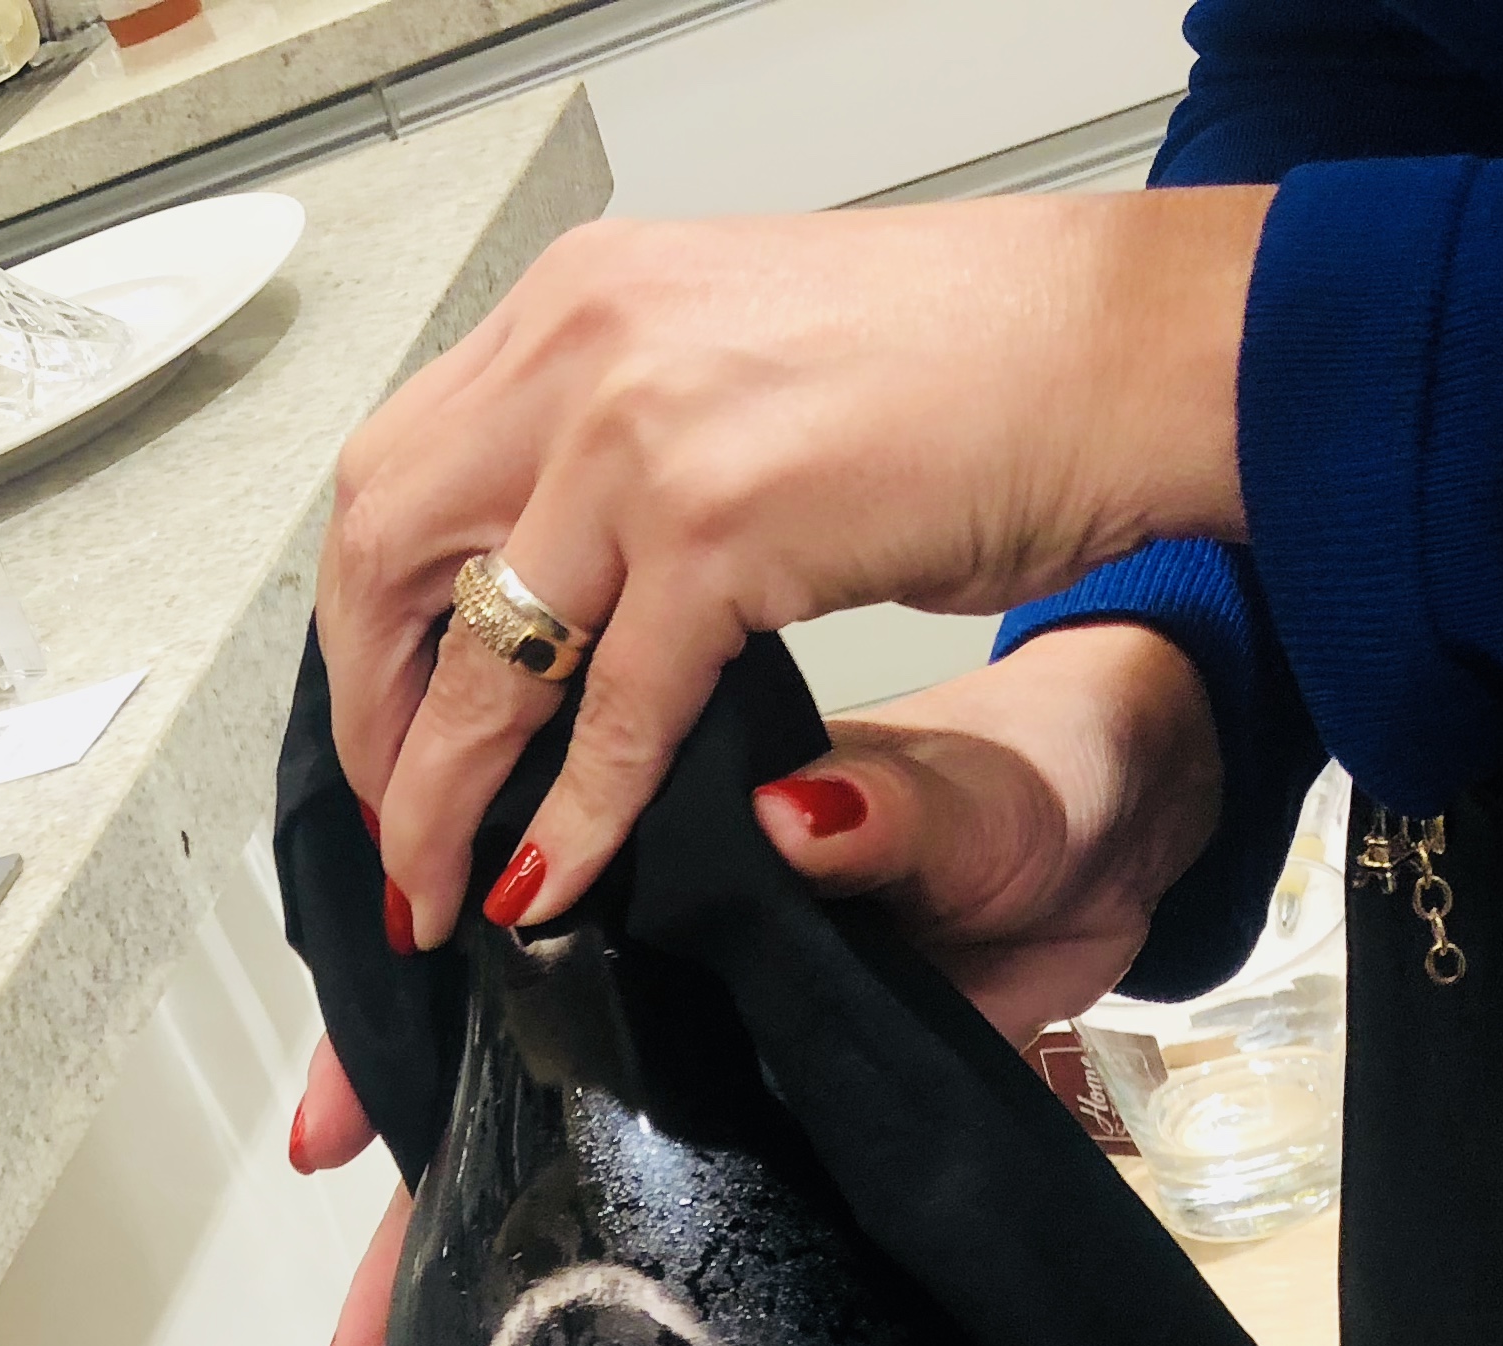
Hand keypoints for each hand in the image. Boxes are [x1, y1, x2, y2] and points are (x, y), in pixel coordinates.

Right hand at [290, 622, 1219, 1345]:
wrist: (1142, 837)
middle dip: (412, 1189)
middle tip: (348, 1316)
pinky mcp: (788, 1112)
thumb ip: (892, 813)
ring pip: (574, 1148)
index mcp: (660, 852)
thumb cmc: (1036, 775)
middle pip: (498, 1071)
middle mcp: (663, 958)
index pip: (488, 938)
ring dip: (485, 1253)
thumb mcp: (968, 791)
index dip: (394, 1030)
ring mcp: (718, 1045)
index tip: (328, 1129)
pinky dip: (619, 1267)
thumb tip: (796, 819)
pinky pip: (683, 1198)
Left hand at [320, 188, 1266, 943]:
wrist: (1131, 347)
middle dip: (373, 714)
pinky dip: (569, 818)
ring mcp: (645, 434)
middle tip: (394, 822)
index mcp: (581, 299)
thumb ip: (620, 442)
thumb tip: (537, 564)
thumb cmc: (972, 361)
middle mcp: (587, 345)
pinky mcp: (725, 528)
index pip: (400, 471)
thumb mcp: (737, 361)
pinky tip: (546, 882)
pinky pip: (611, 713)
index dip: (370, 619)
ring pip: (479, 653)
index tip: (383, 716)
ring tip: (433, 888)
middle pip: (388, 556)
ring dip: (437, 795)